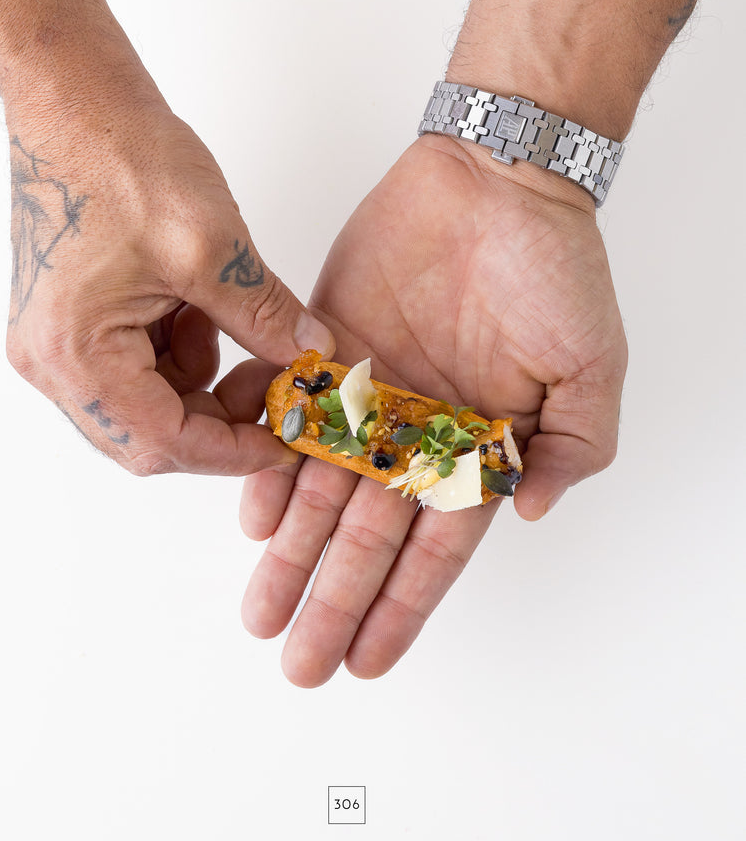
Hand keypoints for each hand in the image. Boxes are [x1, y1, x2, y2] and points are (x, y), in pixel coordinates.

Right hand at [5, 88, 333, 474]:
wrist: (76, 99)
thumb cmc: (120, 156)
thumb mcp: (214, 247)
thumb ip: (266, 315)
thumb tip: (311, 356)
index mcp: (75, 352)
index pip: (162, 442)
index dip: (233, 450)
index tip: (286, 439)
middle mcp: (53, 360)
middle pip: (150, 433)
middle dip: (220, 418)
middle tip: (273, 387)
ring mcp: (58, 342)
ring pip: (148, 401)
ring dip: (204, 381)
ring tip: (237, 329)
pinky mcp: (73, 321)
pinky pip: (137, 365)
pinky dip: (182, 352)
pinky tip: (205, 311)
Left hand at [240, 135, 626, 684]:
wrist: (494, 181)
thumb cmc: (553, 267)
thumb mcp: (591, 365)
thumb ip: (573, 446)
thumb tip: (530, 514)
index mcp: (476, 445)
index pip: (434, 547)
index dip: (401, 605)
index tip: (368, 658)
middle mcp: (416, 429)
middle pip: (367, 532)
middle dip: (334, 596)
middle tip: (298, 659)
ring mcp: (371, 391)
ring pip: (321, 485)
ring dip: (291, 547)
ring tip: (261, 606)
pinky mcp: (330, 345)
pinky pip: (291, 409)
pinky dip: (268, 454)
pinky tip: (249, 507)